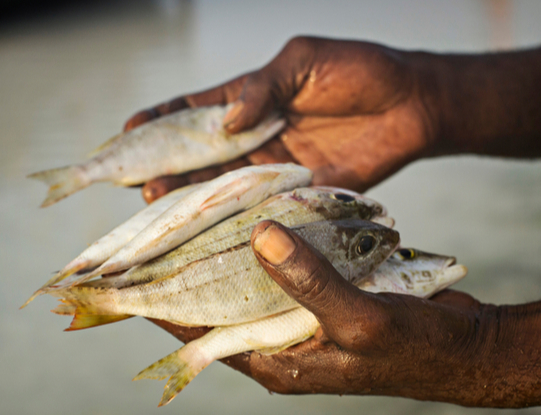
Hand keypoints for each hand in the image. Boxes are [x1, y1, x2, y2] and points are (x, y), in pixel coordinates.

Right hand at [125, 37, 438, 202]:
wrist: (413, 104)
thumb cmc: (359, 72)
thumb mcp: (303, 63)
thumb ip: (263, 87)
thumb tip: (225, 121)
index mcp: (253, 99)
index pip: (196, 111)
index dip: (161, 119)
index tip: (127, 132)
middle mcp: (258, 136)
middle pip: (202, 155)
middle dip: (168, 166)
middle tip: (138, 180)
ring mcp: (277, 166)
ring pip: (225, 185)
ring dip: (192, 195)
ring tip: (158, 202)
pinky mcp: (302, 192)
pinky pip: (263, 206)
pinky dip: (237, 217)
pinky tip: (209, 226)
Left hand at [151, 220, 498, 404]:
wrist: (466, 348)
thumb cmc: (417, 349)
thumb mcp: (361, 319)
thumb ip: (310, 281)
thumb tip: (257, 236)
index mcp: (277, 361)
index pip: (199, 334)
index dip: (160, 305)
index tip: (123, 275)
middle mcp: (279, 343)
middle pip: (216, 307)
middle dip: (184, 274)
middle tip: (153, 233)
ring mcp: (300, 321)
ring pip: (247, 284)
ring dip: (224, 254)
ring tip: (192, 217)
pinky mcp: (322, 300)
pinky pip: (281, 271)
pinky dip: (266, 247)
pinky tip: (254, 217)